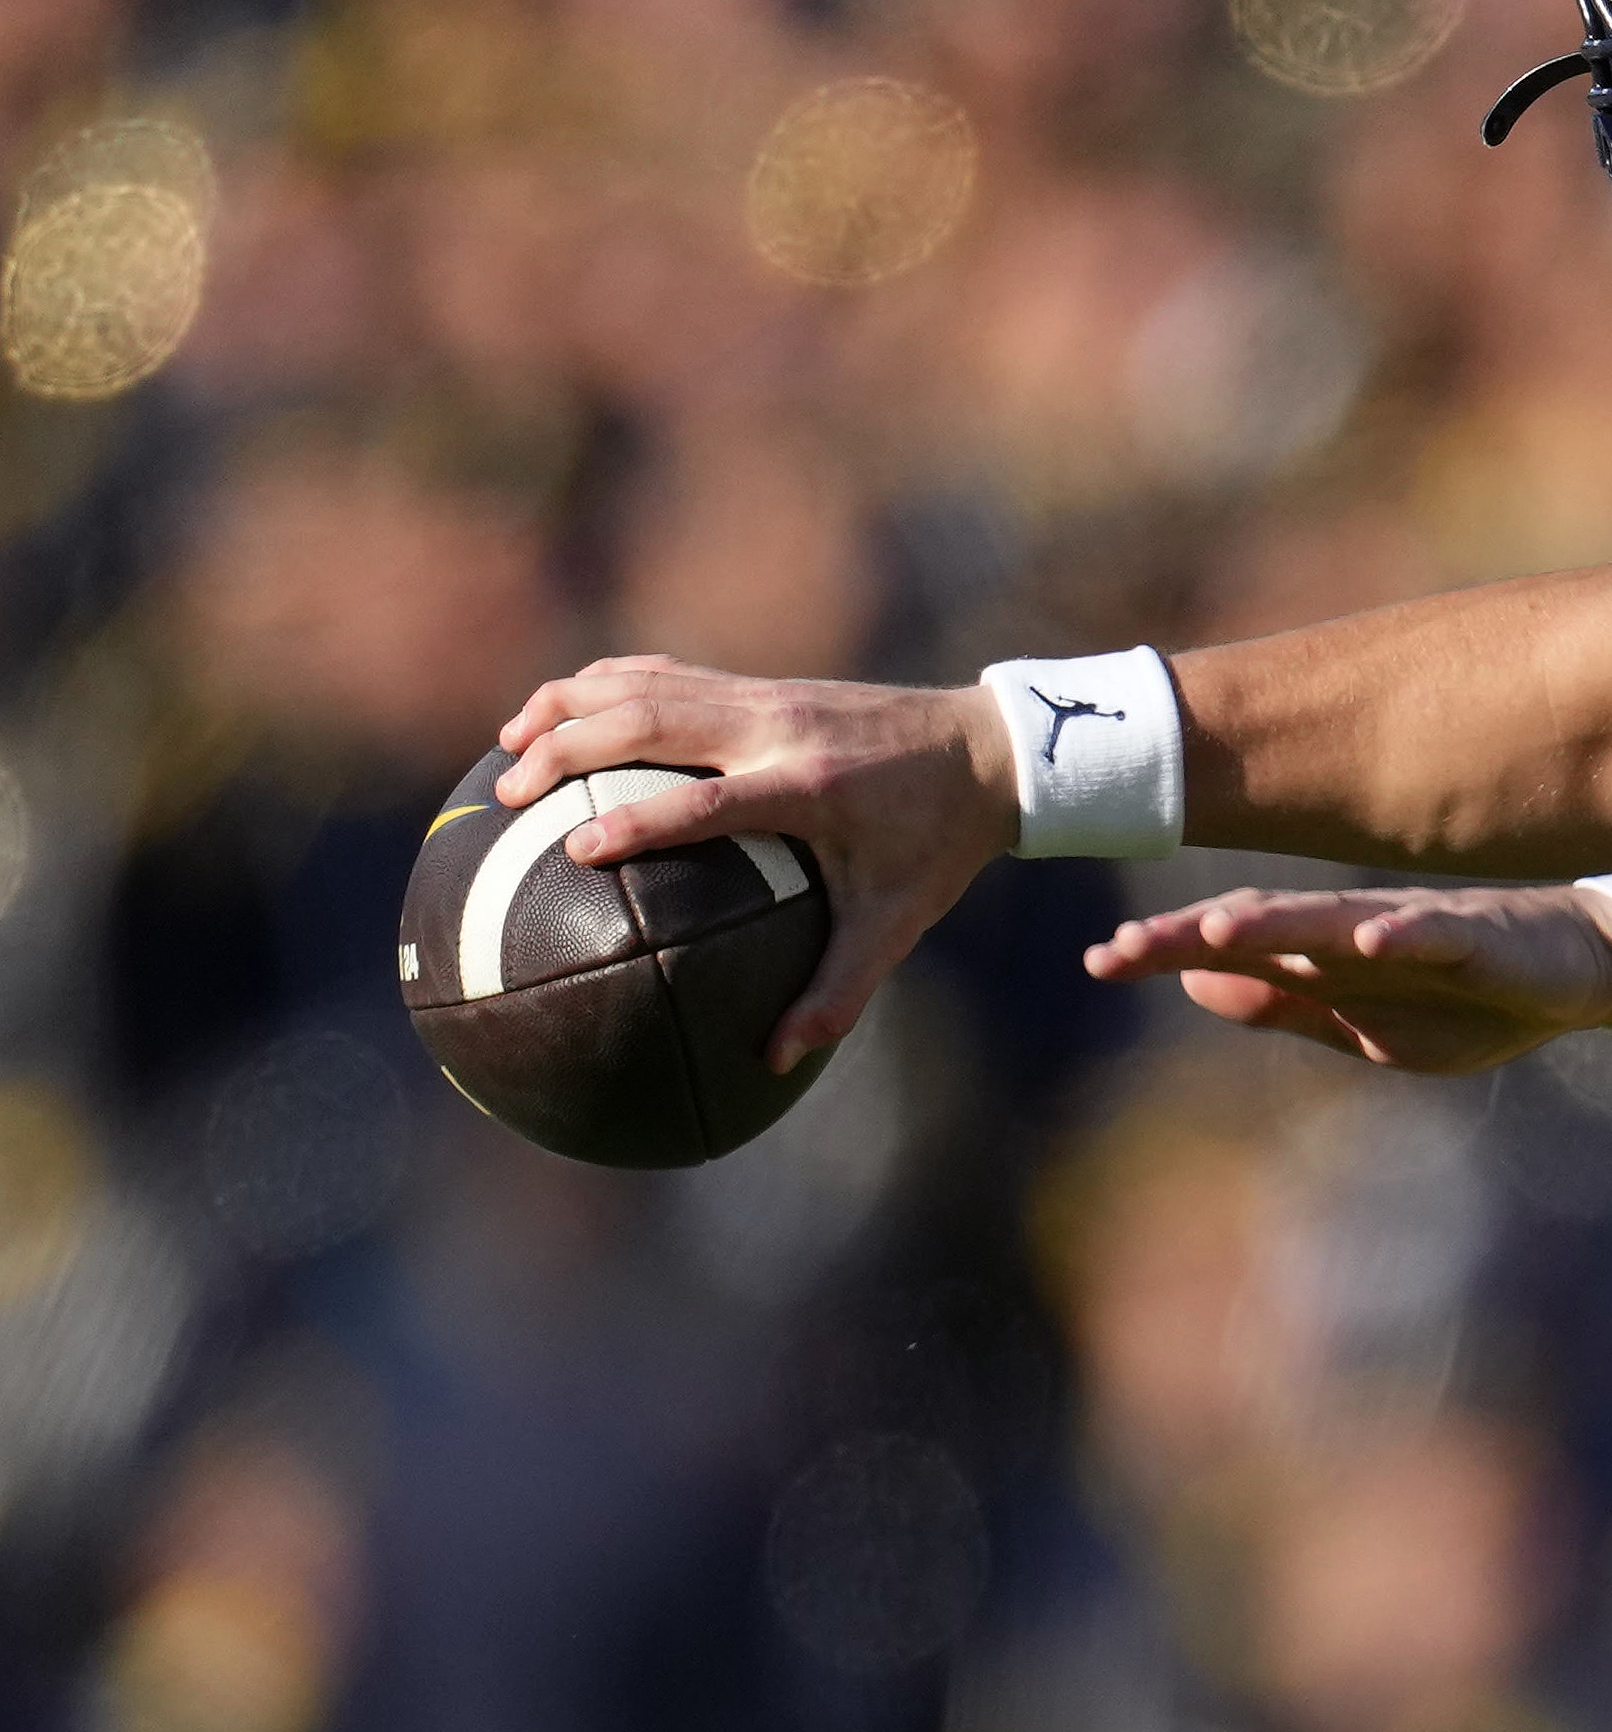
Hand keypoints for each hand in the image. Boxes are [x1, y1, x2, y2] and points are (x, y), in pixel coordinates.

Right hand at [493, 658, 1019, 1070]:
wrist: (986, 748)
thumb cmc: (939, 844)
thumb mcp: (899, 921)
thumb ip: (839, 990)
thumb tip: (776, 1059)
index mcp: (807, 787)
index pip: (706, 802)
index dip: (640, 821)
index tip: (578, 849)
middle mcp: (776, 728)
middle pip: (650, 720)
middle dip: (568, 749)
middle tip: (507, 794)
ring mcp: (765, 695)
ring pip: (646, 682)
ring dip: (569, 704)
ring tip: (505, 743)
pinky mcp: (761, 682)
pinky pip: (668, 672)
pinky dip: (606, 683)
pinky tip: (561, 711)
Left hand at [1085, 884, 1611, 1073]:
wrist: (1576, 970)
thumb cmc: (1470, 996)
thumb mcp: (1367, 1022)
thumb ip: (1285, 1003)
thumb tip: (1192, 985)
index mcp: (1328, 955)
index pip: (1235, 947)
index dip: (1169, 952)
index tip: (1097, 961)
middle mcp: (1359, 930)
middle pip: (1264, 927)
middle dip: (1193, 937)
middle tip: (1123, 948)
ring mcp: (1418, 929)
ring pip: (1333, 921)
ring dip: (1273, 925)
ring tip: (1214, 932)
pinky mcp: (1479, 938)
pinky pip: (1436, 933)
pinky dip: (1401, 934)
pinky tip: (1366, 938)